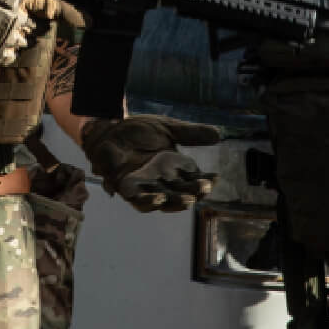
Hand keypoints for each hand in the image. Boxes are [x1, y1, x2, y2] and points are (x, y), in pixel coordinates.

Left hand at [80, 115, 220, 211]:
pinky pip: (138, 200)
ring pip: (163, 202)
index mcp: (174, 169)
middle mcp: (162, 181)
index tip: (214, 179)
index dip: (204, 181)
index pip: (193, 180)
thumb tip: (219, 134)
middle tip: (203, 189)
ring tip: (187, 200)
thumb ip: (191, 133)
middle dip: (193, 193)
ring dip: (175, 203)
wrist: (109, 126)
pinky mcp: (127, 188)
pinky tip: (158, 199)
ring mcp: (145, 187)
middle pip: (181, 194)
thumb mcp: (168, 128)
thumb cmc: (137, 129)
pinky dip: (148, 201)